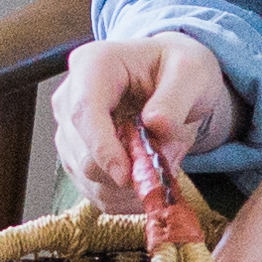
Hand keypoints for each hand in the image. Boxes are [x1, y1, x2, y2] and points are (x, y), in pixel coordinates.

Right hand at [49, 33, 235, 199]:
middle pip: (82, 154)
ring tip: (160, 163)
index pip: (84, 112)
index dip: (102, 148)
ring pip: (88, 179)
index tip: (127, 175)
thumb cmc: (178, 69)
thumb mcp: (192, 72)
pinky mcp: (76, 159)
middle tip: (165, 163)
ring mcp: (69, 132)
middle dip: (125, 172)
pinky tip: (147, 177)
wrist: (172, 79)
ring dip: (128, 186)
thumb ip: (176, 98)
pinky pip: (96, 192)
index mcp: (92, 65)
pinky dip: (125, 196)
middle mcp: (70, 98)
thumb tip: (156, 124)